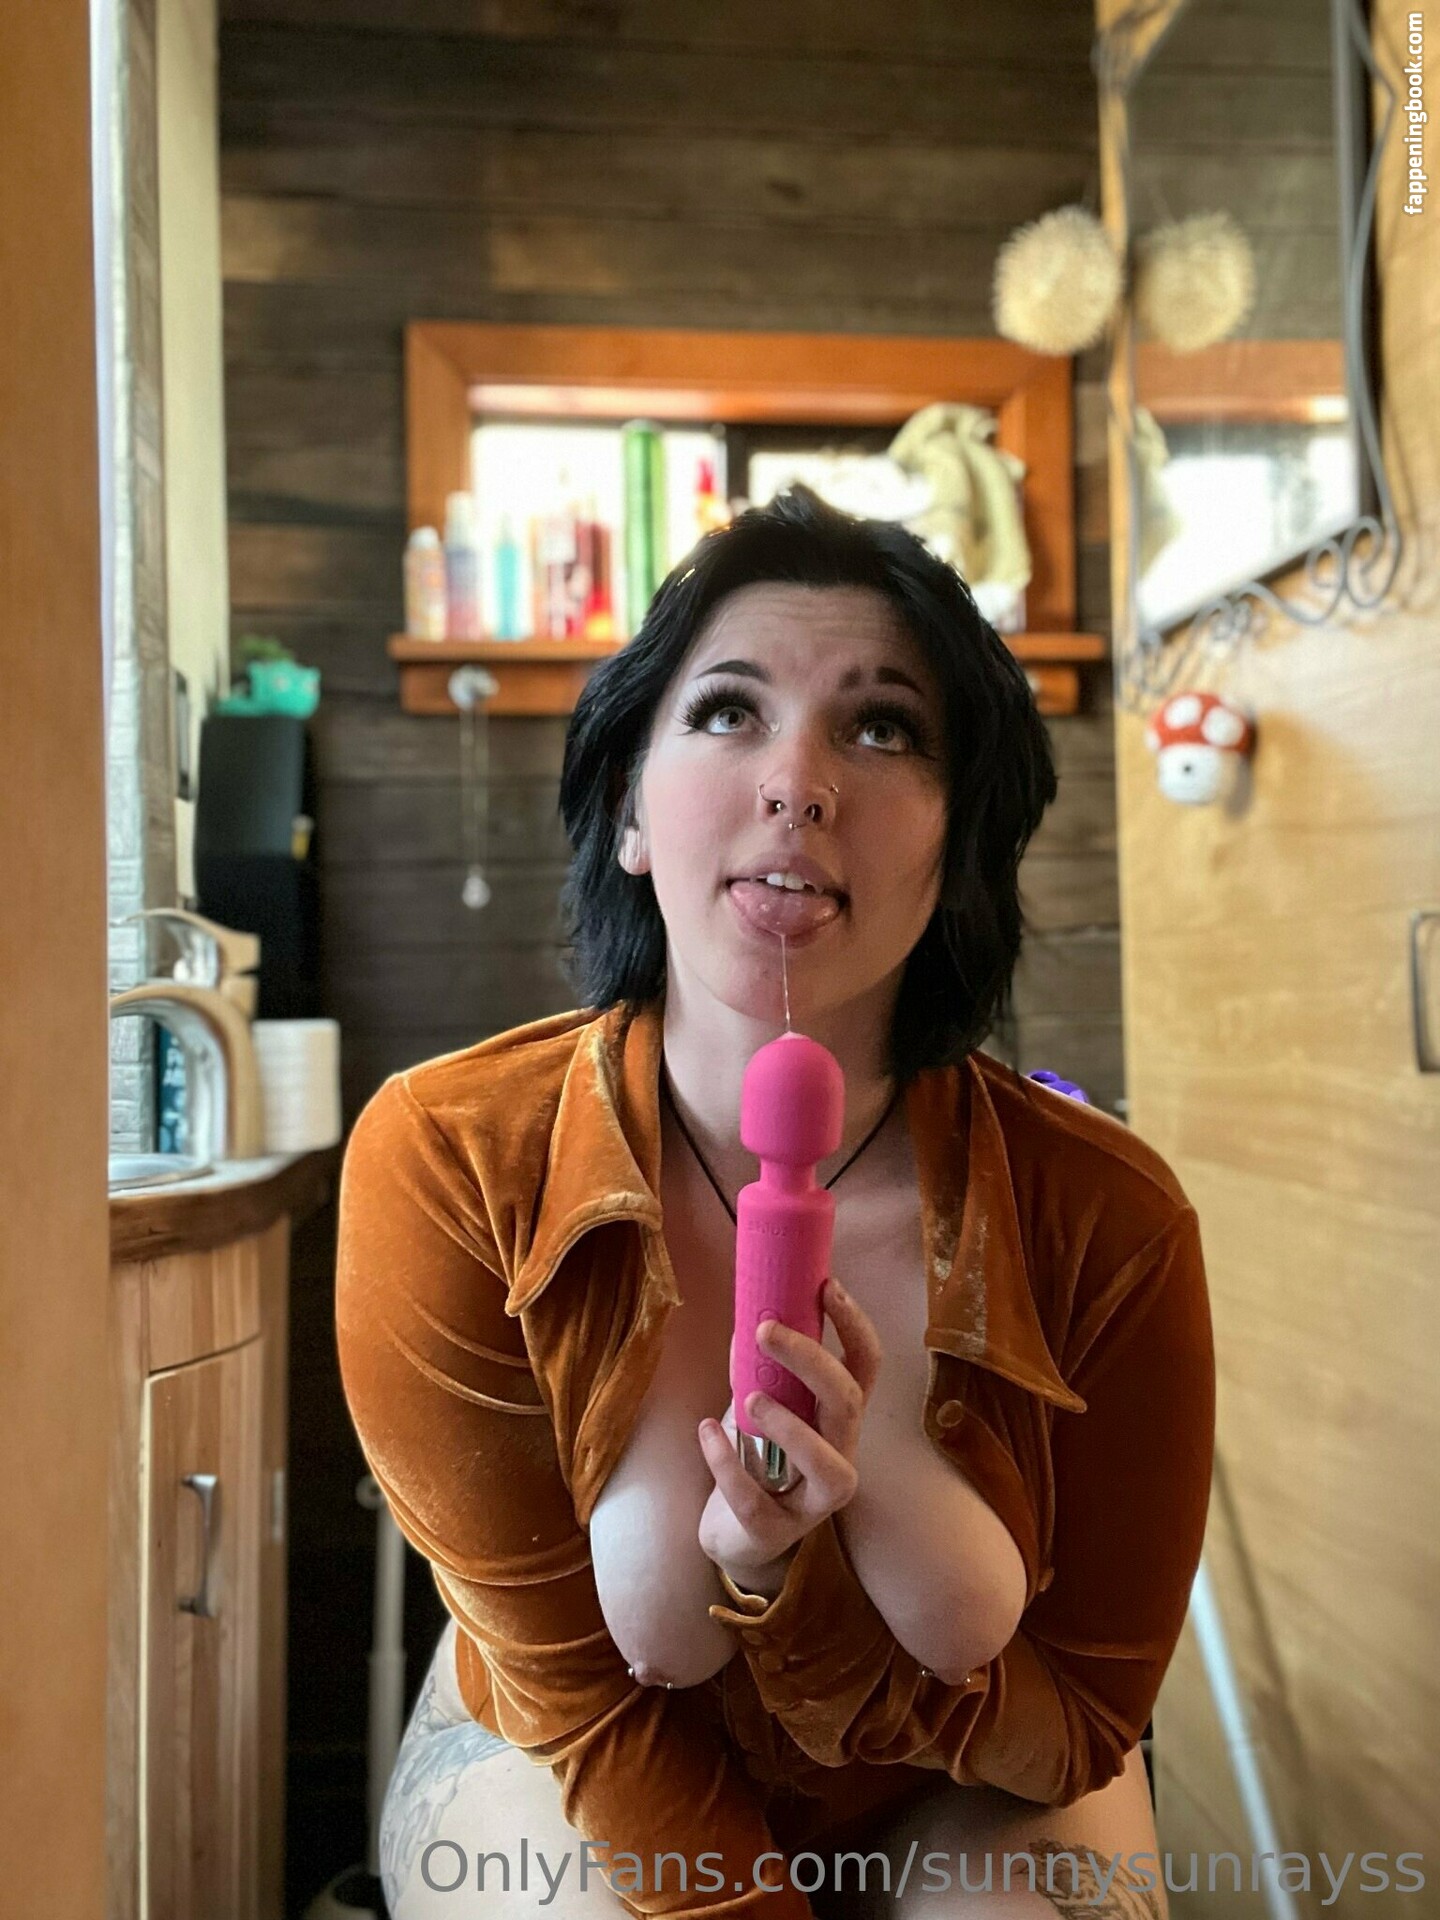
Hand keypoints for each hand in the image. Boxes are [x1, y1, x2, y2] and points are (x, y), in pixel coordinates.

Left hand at [696, 1277, 882, 1588]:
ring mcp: (815, 1500)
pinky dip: (727, 1464)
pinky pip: (757, 1501)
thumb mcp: (761, 1405)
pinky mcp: (777, 1531)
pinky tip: (707, 1431)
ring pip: (827, 1464)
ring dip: (790, 1426)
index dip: (853, 1325)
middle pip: (846, 1402)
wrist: (736, 1532)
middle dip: (810, 1361)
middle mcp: (840, 1454)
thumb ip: (759, 1370)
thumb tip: (744, 1317)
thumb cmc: (757, 1458)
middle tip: (765, 1329)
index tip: (825, 1286)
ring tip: (749, 1396)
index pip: (864, 1365)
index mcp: (838, 1418)